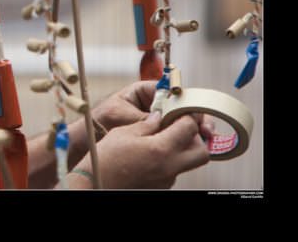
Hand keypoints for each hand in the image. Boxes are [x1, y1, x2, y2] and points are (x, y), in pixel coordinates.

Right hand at [73, 110, 209, 188]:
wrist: (95, 184)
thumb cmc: (105, 159)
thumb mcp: (123, 133)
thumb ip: (146, 124)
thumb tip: (159, 117)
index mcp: (160, 149)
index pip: (189, 128)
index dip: (187, 116)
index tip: (181, 111)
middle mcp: (168, 167)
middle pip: (202, 152)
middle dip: (196, 137)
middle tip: (181, 128)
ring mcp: (166, 180)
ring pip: (188, 163)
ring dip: (182, 149)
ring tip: (163, 140)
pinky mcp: (161, 187)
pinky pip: (174, 171)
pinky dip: (169, 160)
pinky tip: (152, 154)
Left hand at [93, 80, 217, 140]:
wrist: (92, 136)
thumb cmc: (102, 119)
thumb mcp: (121, 115)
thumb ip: (143, 118)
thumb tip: (164, 123)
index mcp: (146, 91)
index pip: (173, 92)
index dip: (188, 102)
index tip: (196, 114)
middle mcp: (156, 103)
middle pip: (184, 107)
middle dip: (198, 117)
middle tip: (207, 130)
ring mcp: (159, 119)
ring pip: (183, 122)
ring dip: (196, 130)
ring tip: (206, 140)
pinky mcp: (160, 133)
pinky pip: (177, 135)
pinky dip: (188, 140)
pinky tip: (197, 148)